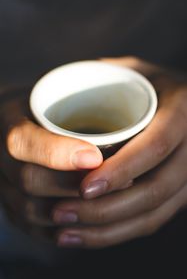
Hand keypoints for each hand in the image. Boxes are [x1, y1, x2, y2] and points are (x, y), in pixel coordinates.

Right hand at [0, 89, 102, 239]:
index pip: (22, 141)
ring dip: (72, 210)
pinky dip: (62, 227)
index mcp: (6, 120)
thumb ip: (79, 98)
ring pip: (30, 209)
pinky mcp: (13, 204)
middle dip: (73, 186)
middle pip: (28, 179)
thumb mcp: (60, 91)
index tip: (97, 156)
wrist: (27, 120)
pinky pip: (31, 226)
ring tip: (109, 201)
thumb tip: (121, 120)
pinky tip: (89, 219)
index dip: (58, 153)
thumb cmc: (50, 103)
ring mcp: (4, 184)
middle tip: (116, 182)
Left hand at [52, 57, 186, 247]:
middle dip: (109, 208)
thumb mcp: (131, 69)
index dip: (124, 169)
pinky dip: (120, 233)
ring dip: (109, 229)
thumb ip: (109, 72)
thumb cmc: (142, 84)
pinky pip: (153, 220)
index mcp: (183, 108)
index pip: (158, 145)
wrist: (174, 102)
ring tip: (65, 231)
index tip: (84, 186)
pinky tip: (86, 236)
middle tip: (62, 212)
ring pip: (155, 213)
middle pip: (158, 188)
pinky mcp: (177, 192)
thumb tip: (75, 83)